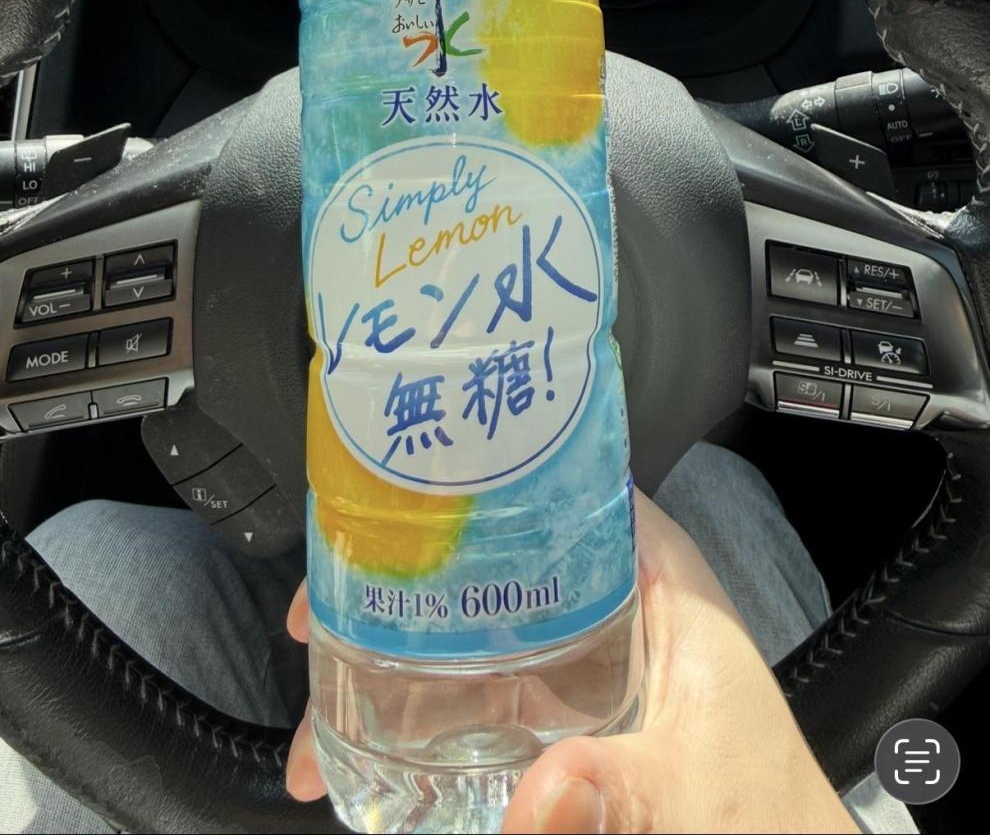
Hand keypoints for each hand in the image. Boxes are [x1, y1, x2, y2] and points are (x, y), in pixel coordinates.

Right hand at [286, 492, 856, 833]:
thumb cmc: (767, 819)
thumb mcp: (693, 796)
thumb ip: (617, 794)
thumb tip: (536, 799)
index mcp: (656, 584)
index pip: (564, 488)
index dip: (475, 486)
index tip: (393, 505)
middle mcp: (610, 611)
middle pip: (492, 564)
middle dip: (404, 588)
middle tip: (320, 614)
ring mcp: (582, 668)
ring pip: (474, 636)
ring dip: (399, 663)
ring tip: (322, 707)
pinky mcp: (565, 723)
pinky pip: (479, 699)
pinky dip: (424, 720)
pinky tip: (370, 756)